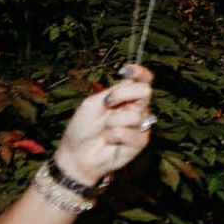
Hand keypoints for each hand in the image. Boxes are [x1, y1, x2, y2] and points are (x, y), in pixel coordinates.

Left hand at [54, 64, 154, 183]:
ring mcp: (140, 126)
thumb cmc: (82, 127)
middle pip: (145, 92)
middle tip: (107, 104)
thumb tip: (130, 82)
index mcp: (125, 97)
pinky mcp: (140, 143)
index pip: (141, 81)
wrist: (78, 153)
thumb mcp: (93, 103)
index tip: (127, 70)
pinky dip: (115, 136)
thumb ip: (112, 92)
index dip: (139, 73)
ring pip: (136, 115)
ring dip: (115, 121)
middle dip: (123, 95)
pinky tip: (109, 142)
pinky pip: (131, 134)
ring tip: (105, 130)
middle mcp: (136, 109)